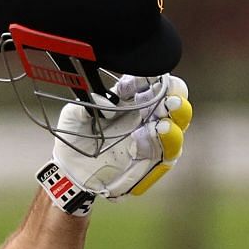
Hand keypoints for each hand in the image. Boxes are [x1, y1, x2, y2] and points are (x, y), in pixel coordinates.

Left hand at [37, 75, 191, 215]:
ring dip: (172, 126)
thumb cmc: (75, 137)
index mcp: (132, 100)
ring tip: (161, 125)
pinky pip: (164, 153)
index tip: (133, 84)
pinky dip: (157, 146)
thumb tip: (109, 102)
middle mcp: (147, 116)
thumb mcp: (74, 115)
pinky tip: (144, 141)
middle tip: (170, 99)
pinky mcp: (150, 161)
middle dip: (176, 98)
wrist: (71, 169)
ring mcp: (152, 139)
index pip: (151, 83)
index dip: (149, 79)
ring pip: (176, 128)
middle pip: (175, 101)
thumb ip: (88, 104)